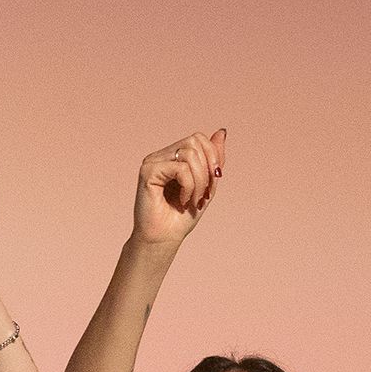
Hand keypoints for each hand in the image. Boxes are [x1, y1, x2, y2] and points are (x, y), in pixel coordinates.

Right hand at [132, 128, 225, 246]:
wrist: (163, 240)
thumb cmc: (181, 217)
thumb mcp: (206, 185)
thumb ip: (213, 160)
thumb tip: (222, 131)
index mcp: (173, 156)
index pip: (198, 138)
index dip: (212, 157)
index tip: (211, 185)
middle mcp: (161, 155)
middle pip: (195, 141)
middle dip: (207, 170)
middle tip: (203, 195)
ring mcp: (153, 161)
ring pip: (189, 154)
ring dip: (199, 181)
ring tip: (193, 200)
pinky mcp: (148, 171)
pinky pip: (180, 169)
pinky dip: (189, 186)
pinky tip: (182, 201)